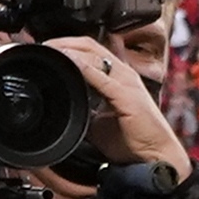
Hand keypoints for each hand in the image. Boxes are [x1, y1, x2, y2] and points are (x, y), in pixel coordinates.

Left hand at [54, 39, 188, 180]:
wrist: (156, 157)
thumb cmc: (134, 141)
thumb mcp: (99, 122)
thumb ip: (84, 108)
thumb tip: (61, 107)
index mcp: (118, 77)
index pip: (90, 50)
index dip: (66, 45)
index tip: (46, 50)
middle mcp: (124, 74)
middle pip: (89, 45)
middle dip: (63, 41)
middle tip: (42, 46)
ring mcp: (127, 82)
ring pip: (94, 54)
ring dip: (69, 50)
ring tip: (49, 50)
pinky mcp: (127, 96)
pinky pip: (103, 76)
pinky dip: (83, 67)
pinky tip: (69, 62)